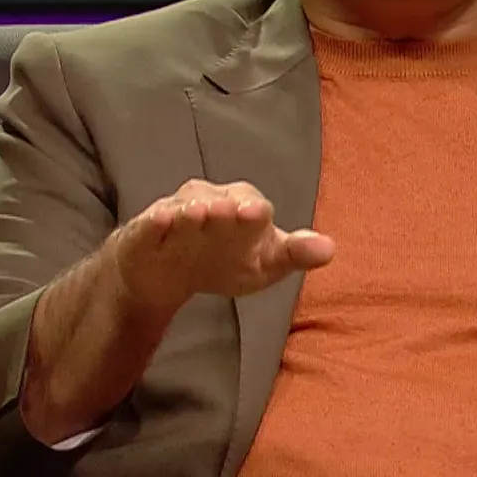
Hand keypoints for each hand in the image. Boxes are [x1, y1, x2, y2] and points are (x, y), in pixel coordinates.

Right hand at [108, 179, 334, 316]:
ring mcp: (176, 214)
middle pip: (220, 201)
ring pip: (185, 207)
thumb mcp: (263, 264)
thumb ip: (295, 255)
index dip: (254, 211)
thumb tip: (330, 249)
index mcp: (242, 208)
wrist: (164, 274)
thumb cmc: (222, 260)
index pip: (253, 205)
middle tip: (230, 212)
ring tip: (200, 214)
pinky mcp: (146, 229)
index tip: (257, 216)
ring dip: (193, 210)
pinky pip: (150, 222)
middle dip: (226, 207)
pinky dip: (156, 221)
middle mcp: (210, 203)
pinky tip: (161, 220)